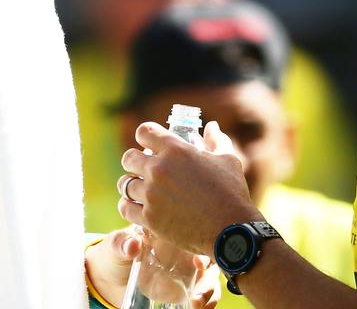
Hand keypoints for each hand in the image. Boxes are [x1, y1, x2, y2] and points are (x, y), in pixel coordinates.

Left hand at [85, 227, 219, 308]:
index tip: (198, 262)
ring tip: (196, 305)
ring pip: (209, 281)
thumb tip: (133, 245)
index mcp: (173, 235)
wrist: (110, 279)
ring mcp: (187, 274)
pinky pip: (201, 298)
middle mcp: (185, 253)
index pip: (195, 237)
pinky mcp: (184, 292)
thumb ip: (123, 244)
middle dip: (208, 277)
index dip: (202, 247)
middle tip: (198, 294)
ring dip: (209, 294)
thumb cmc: (115, 253)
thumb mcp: (116, 245)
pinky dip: (205, 304)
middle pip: (209, 262)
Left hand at [119, 120, 260, 255]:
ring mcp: (151, 194)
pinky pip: (125, 208)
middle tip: (141, 169)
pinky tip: (136, 208)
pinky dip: (128, 207)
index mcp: (176, 150)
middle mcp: (159, 169)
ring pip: (124, 184)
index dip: (145, 136)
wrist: (231, 230)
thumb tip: (212, 126)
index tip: (148, 144)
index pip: (144, 132)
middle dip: (134, 162)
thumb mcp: (228, 160)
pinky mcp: (149, 218)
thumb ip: (216, 140)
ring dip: (131, 185)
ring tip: (139, 190)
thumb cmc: (231, 192)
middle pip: (128, 158)